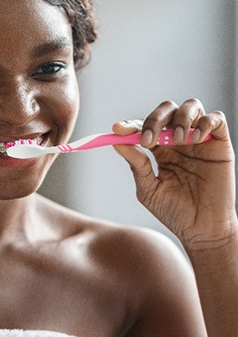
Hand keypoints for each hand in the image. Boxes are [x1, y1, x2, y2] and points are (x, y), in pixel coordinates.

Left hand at [113, 99, 236, 249]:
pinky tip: (195, 139)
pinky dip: (205, 122)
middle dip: (154, 119)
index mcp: (159, 149)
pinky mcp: (220, 144)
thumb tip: (118, 142)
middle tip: (148, 141)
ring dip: (180, 118)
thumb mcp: (149, 189)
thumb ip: (136, 165)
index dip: (131, 125)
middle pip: (166, 110)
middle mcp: (178, 140)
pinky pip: (216, 119)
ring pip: (191, 106)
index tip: (118, 129)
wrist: (202, 230)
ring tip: (177, 140)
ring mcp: (199, 140)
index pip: (144, 126)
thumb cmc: (175, 212)